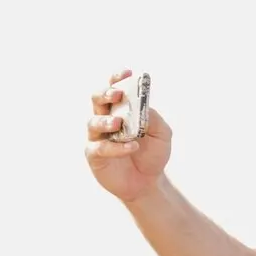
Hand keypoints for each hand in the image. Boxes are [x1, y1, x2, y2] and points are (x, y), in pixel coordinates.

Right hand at [84, 69, 172, 202]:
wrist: (149, 182)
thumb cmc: (153, 155)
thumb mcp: (162, 135)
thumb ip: (153, 118)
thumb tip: (144, 105)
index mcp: (121, 110)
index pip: (115, 89)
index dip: (117, 79)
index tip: (127, 72)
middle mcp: (106, 120)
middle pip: (97, 100)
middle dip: (105, 94)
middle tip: (117, 95)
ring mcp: (98, 137)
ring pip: (94, 122)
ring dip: (107, 120)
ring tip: (120, 123)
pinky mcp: (95, 155)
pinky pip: (101, 148)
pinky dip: (116, 147)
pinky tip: (131, 147)